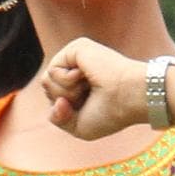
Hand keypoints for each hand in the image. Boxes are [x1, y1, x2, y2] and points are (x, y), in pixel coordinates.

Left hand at [37, 36, 152, 140]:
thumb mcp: (78, 127)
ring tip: (88, 87)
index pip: (53, 99)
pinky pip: (52, 70)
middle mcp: (77, 70)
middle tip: (89, 97)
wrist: (129, 98)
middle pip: (46, 89)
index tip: (89, 108)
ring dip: (66, 93)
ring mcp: (77, 58)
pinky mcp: (76, 48)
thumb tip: (54, 99)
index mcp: (80, 86)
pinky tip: (86, 76)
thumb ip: (57, 118)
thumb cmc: (112, 114)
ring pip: (46, 81)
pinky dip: (66, 81)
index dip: (64, 112)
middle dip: (63, 101)